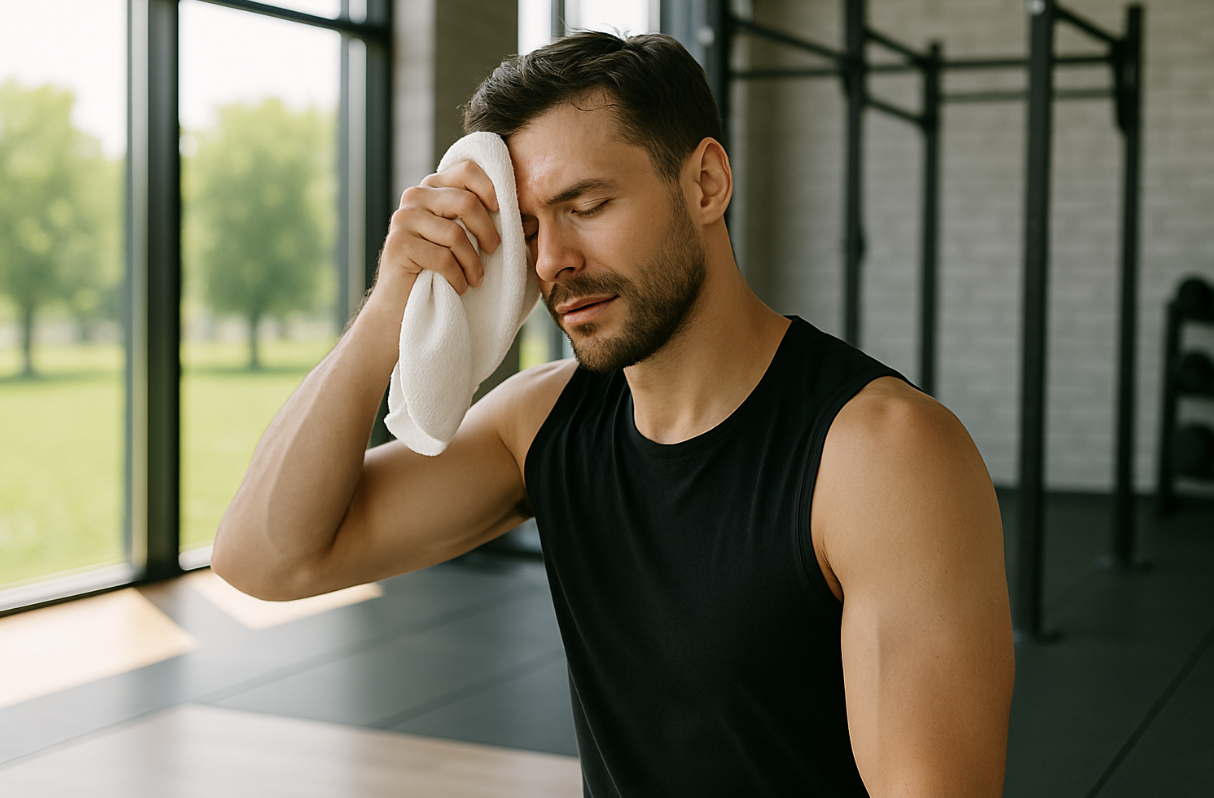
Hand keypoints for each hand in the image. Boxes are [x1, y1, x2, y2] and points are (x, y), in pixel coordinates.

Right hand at [374, 160, 501, 304]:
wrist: (402, 305)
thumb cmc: (440, 269)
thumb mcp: (462, 237)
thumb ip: (478, 216)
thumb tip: (522, 211)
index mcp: (433, 187)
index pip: (467, 170)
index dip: (491, 190)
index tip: (501, 214)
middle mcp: (415, 196)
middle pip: (466, 202)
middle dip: (487, 232)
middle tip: (493, 251)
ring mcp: (403, 219)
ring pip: (455, 234)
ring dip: (473, 263)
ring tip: (476, 279)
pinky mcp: (398, 245)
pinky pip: (442, 258)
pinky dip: (458, 277)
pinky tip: (459, 287)